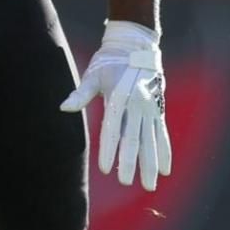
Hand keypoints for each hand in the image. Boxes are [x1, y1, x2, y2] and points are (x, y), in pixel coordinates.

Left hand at [60, 20, 172, 189]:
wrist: (136, 44)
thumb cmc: (109, 61)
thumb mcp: (93, 74)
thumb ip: (81, 94)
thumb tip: (63, 107)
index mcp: (119, 97)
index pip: (113, 129)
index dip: (109, 149)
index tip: (106, 169)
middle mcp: (137, 104)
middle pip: (134, 138)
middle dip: (131, 162)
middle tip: (126, 182)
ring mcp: (150, 108)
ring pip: (151, 140)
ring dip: (151, 163)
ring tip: (150, 185)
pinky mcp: (158, 109)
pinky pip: (162, 134)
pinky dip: (164, 152)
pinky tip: (165, 170)